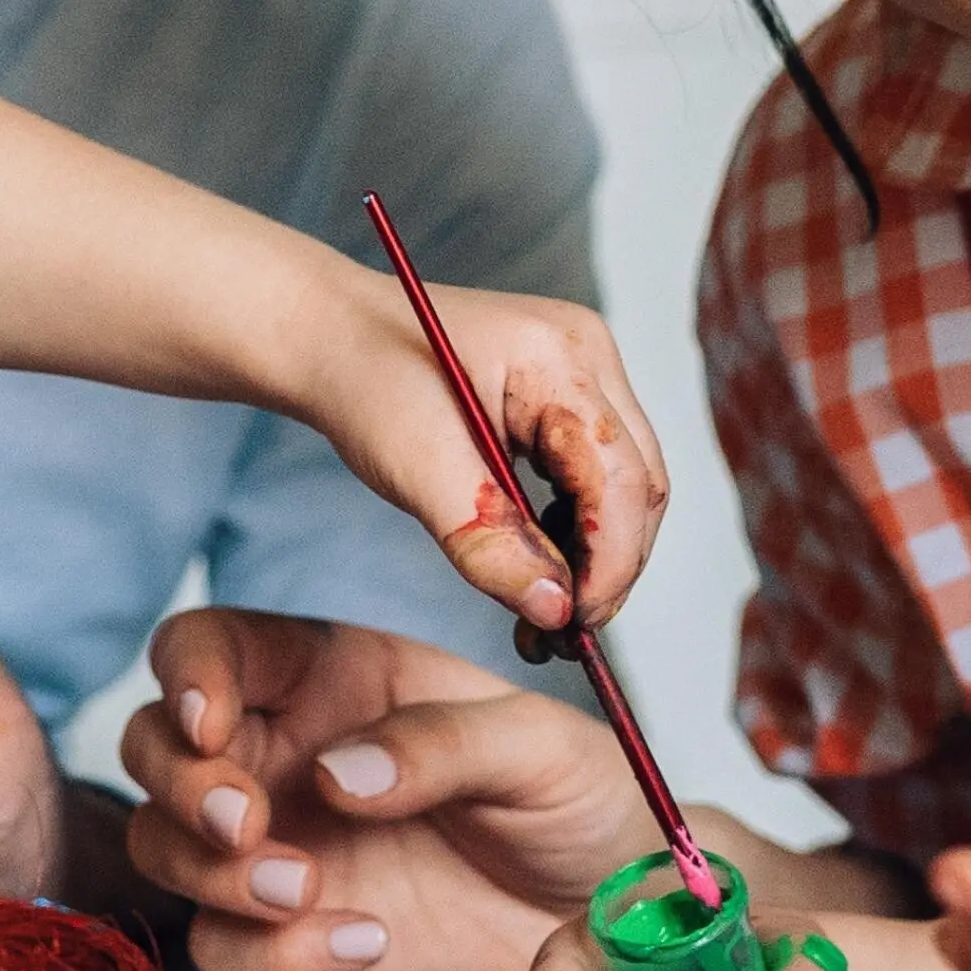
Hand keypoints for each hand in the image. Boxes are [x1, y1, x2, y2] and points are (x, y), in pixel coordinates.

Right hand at [126, 606, 643, 970]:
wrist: (611, 923)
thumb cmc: (580, 804)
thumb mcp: (541, 748)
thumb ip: (442, 742)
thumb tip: (336, 774)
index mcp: (331, 678)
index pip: (210, 647)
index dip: (187, 674)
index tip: (213, 722)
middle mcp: (283, 758)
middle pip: (155, 748)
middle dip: (181, 786)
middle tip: (248, 824)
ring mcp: (278, 850)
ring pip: (164, 849)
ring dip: (210, 873)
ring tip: (306, 891)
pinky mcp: (290, 942)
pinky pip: (224, 948)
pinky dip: (270, 954)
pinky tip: (368, 942)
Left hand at [295, 272, 664, 637]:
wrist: (332, 338)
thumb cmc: (367, 381)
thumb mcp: (418, 466)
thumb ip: (488, 540)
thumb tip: (554, 609)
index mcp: (560, 356)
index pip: (621, 476)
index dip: (610, 562)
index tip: (574, 623)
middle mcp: (589, 357)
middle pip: (637, 485)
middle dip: (607, 567)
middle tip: (558, 632)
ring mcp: (584, 374)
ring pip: (624, 487)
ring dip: (593, 557)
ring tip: (543, 613)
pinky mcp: (567, 399)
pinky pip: (595, 477)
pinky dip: (574, 531)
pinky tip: (536, 566)